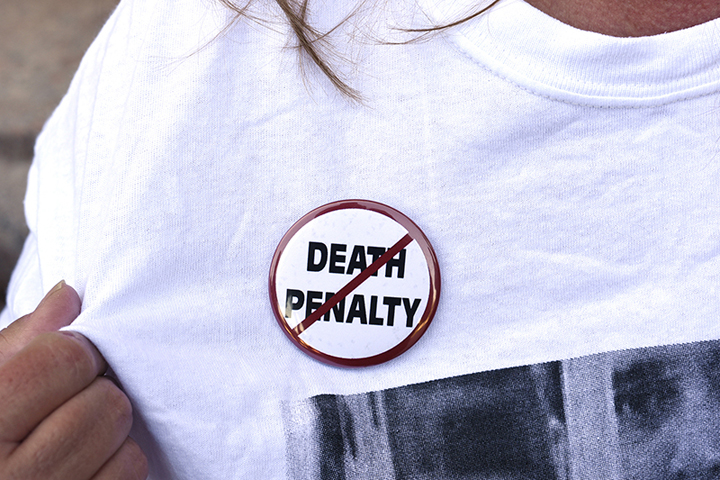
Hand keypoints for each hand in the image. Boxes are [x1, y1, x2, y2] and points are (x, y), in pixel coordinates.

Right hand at [0, 282, 147, 478]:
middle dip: (98, 391)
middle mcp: (10, 476)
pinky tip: (87, 463)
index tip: (71, 358)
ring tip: (76, 432)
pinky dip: (119, 463)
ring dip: (112, 431)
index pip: (63, 361)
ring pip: (125, 443)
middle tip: (74, 398)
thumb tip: (69, 294)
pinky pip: (130, 476)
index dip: (77, 351)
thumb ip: (23, 342)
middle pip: (105, 403)